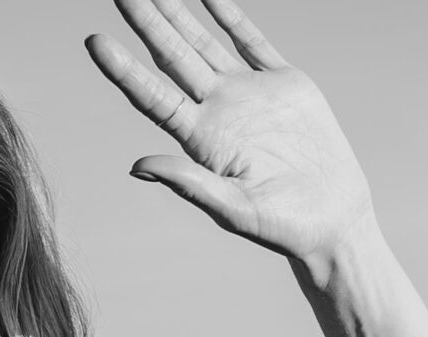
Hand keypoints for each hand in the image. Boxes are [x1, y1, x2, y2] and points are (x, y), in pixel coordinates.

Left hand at [86, 0, 373, 261]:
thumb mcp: (233, 209)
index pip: (152, 96)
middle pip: (172, 57)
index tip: (95, 41)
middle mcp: (218, 110)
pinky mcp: (283, 83)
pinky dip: (231, 16)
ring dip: (178, 13)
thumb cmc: (281, 225)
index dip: (123, 69)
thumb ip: (189, 184)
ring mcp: (248, 93)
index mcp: (200, 139)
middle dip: (147, 23)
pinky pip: (252, 41)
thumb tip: (137, 167)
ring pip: (204, 42)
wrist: (333, 220)